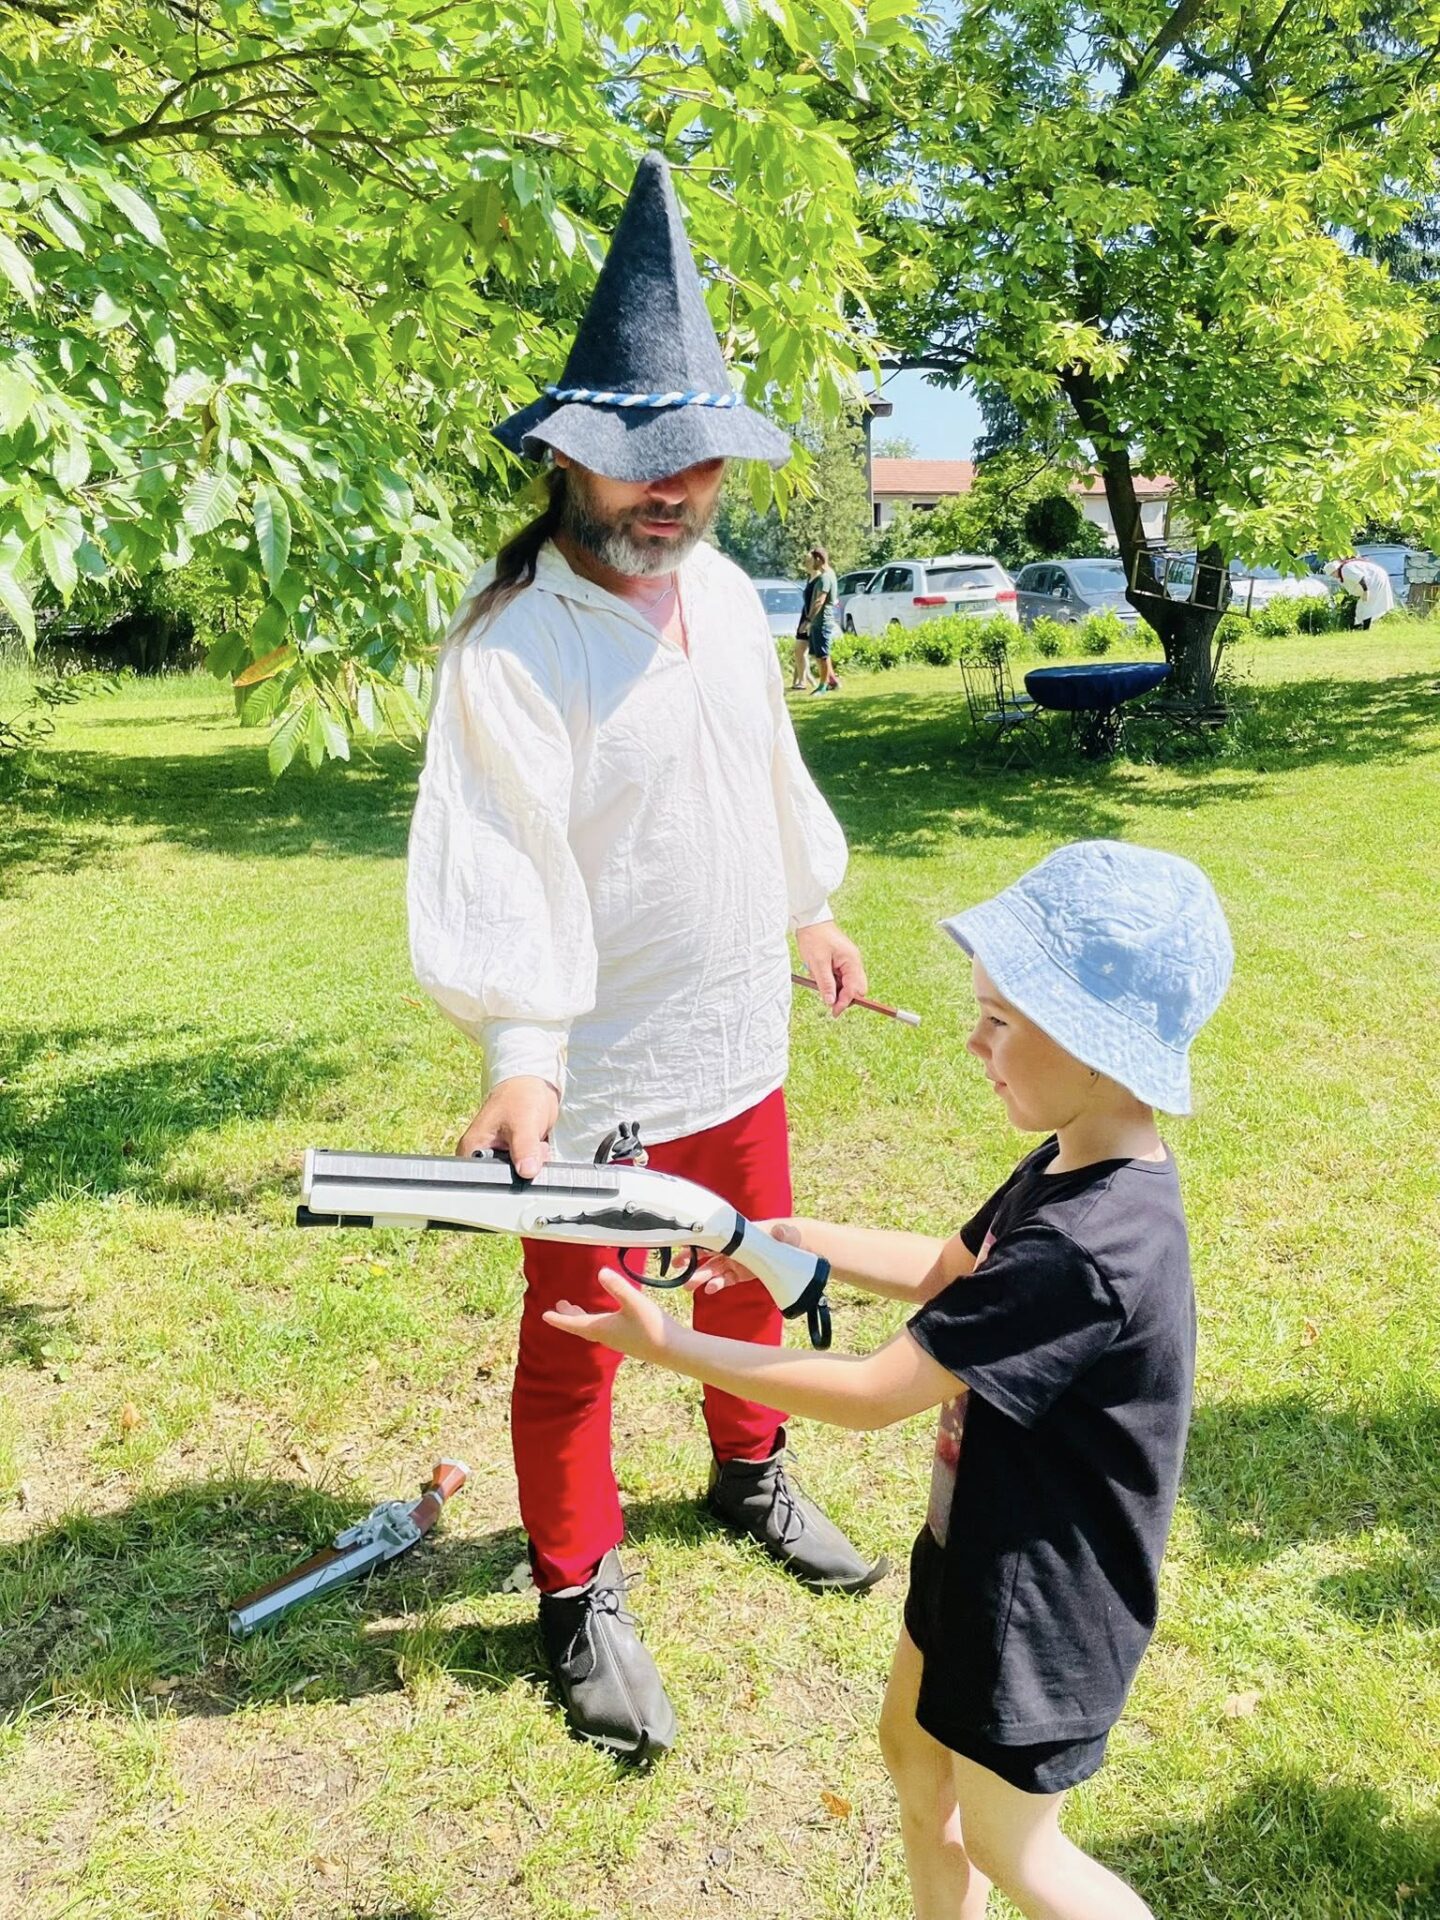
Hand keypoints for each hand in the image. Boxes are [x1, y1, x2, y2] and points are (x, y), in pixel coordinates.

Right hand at [457, 1075, 558, 1179]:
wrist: (534, 1085)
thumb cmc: (520, 1096)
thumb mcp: (523, 1123)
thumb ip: (524, 1148)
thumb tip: (527, 1171)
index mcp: (473, 1148)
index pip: (483, 1178)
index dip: (505, 1179)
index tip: (523, 1168)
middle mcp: (482, 1155)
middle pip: (503, 1179)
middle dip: (523, 1170)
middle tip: (534, 1150)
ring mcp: (498, 1156)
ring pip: (518, 1175)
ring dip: (533, 1165)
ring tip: (537, 1144)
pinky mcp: (513, 1156)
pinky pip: (526, 1168)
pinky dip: (537, 1161)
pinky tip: (540, 1147)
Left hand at [543, 1267, 673, 1359]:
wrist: (672, 1350)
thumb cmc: (652, 1327)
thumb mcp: (635, 1302)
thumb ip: (617, 1287)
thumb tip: (600, 1272)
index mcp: (602, 1328)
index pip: (574, 1323)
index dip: (559, 1318)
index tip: (545, 1315)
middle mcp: (605, 1336)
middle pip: (581, 1326)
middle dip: (569, 1316)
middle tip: (559, 1306)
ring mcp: (617, 1339)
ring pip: (592, 1328)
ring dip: (581, 1318)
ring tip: (575, 1309)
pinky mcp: (627, 1340)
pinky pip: (603, 1330)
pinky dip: (595, 1321)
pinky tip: (604, 1316)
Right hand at [687, 1219, 802, 1294]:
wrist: (794, 1248)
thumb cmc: (786, 1236)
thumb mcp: (787, 1234)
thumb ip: (783, 1233)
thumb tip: (780, 1231)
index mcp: (741, 1236)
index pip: (716, 1237)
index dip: (701, 1242)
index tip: (686, 1246)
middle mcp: (735, 1248)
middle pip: (709, 1254)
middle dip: (692, 1260)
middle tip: (678, 1267)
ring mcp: (737, 1261)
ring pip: (714, 1269)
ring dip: (700, 1276)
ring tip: (688, 1285)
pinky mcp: (741, 1273)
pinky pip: (725, 1279)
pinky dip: (716, 1284)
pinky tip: (709, 1290)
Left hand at [795, 919, 867, 1015]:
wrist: (810, 920)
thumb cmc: (814, 938)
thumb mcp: (818, 963)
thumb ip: (826, 984)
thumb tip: (831, 1002)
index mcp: (852, 961)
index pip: (855, 989)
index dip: (844, 1002)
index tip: (833, 1012)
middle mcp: (854, 962)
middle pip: (856, 988)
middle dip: (843, 997)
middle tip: (828, 1001)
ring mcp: (849, 961)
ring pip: (848, 984)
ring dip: (836, 988)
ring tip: (819, 980)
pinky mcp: (842, 961)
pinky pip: (841, 977)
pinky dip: (832, 981)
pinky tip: (820, 975)